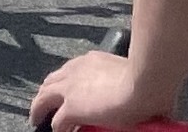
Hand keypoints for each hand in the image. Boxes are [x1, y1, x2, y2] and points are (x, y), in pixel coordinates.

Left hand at [30, 49, 170, 129]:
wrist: (145, 83)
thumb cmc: (150, 80)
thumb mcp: (133, 77)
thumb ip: (129, 84)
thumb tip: (145, 97)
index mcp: (91, 61)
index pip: (71, 70)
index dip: (67, 81)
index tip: (68, 90)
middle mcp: (75, 70)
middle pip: (51, 81)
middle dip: (47, 92)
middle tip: (45, 103)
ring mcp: (70, 89)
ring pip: (44, 98)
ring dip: (40, 108)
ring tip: (38, 118)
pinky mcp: (71, 108)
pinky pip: (56, 122)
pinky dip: (55, 128)